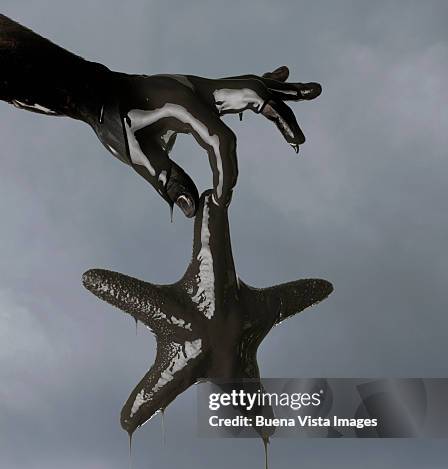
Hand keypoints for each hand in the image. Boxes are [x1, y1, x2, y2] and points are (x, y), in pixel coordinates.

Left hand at [93, 66, 321, 217]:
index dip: (227, 172)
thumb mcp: (139, 159)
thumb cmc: (116, 125)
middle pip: (252, 99)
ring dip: (282, 93)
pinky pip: (237, 86)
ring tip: (314, 91)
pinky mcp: (200, 90)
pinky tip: (281, 77)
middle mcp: (198, 88)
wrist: (100, 94)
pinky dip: (261, 85)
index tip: (224, 199)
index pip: (221, 141)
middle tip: (299, 140)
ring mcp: (201, 85)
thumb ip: (168, 183)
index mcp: (185, 104)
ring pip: (251, 86)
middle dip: (279, 120)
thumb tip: (193, 211)